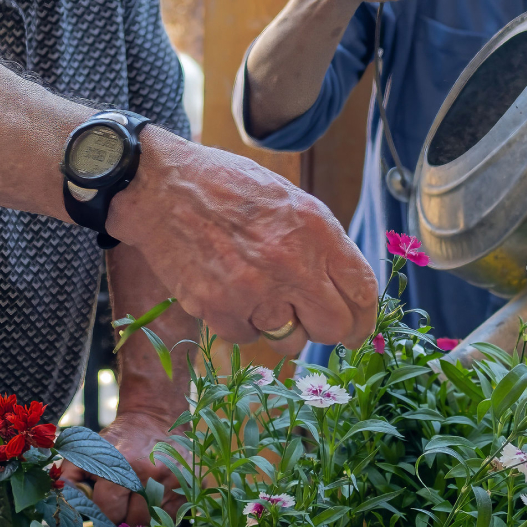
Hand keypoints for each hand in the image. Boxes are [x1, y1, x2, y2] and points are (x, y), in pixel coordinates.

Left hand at [59, 410, 181, 524]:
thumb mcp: (88, 450)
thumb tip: (60, 507)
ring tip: (137, 497)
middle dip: (121, 516)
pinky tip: (154, 497)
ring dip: (140, 517)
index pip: (107, 511)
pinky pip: (169, 519)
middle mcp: (150, 473)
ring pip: (150, 523)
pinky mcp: (188, 486)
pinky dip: (158, 514)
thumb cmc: (118, 440)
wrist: (157, 419)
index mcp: (122, 463)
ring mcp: (173, 481)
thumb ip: (68, 477)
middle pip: (129, 521)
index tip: (103, 500)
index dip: (101, 510)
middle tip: (120, 498)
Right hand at [110, 130, 378, 354]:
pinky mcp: (219, 309)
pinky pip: (247, 337)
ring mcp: (254, 290)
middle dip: (328, 329)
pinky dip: (242, 322)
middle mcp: (291, 263)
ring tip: (262, 296)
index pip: (362, 291)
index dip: (365, 317)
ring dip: (283, 327)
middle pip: (334, 327)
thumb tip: (344, 287)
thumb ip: (319, 242)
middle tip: (312, 321)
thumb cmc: (225, 186)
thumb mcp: (287, 198)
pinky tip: (230, 291)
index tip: (357, 327)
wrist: (161, 186)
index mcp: (315, 229)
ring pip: (291, 341)